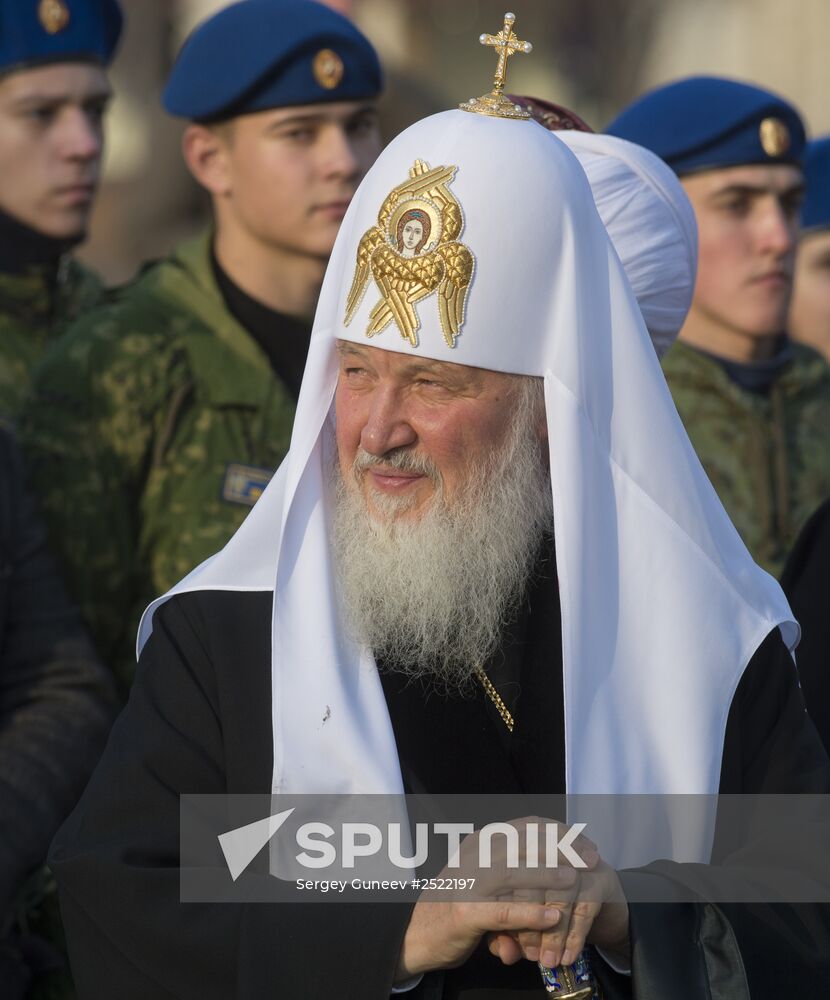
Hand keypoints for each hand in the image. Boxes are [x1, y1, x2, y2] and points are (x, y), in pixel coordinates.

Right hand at [396, 815, 625, 978]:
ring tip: (574, 880)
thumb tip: (557, 874)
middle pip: (525, 842)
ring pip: (514, 872)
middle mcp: (475, 855)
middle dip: (563, 848)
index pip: (528, 826)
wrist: (418, 931)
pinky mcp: (466, 912)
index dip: (560, 831)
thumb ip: (518, 874)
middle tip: (591, 858)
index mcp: (483, 841)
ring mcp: (469, 882)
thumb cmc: (459, 903)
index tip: (586, 843)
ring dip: (548, 875)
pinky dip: (530, 913)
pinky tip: (553, 917)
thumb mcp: (487, 879)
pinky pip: (504, 911)